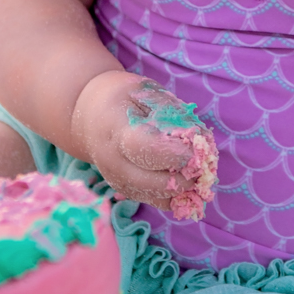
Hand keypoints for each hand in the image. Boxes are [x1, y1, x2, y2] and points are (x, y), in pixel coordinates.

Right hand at [70, 70, 214, 213]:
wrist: (90, 117)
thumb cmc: (123, 99)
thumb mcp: (145, 91)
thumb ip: (172, 113)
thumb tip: (200, 138)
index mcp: (116, 131)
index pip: (146, 150)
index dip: (175, 152)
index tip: (196, 147)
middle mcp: (113, 163)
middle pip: (154, 183)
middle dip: (185, 176)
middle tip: (203, 162)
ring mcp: (118, 182)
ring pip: (159, 198)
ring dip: (186, 187)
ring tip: (198, 169)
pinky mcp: (127, 192)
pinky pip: (158, 201)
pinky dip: (179, 194)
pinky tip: (187, 176)